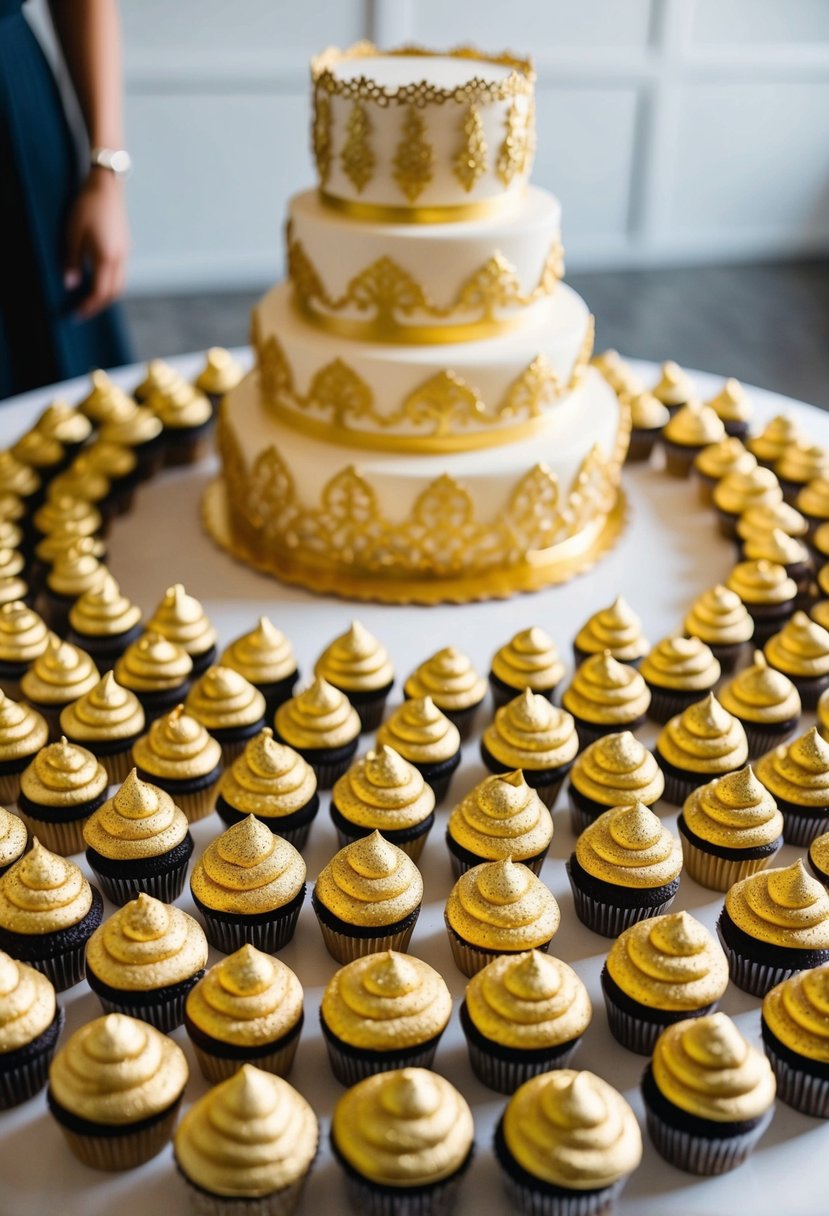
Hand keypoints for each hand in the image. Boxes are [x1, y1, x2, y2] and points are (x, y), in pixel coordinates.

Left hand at [64, 169, 129, 319]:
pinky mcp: (125, 247)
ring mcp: (125, 253)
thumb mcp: (73, 234)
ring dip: (106, 295)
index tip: (77, 314)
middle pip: (114, 293)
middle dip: (99, 305)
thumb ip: (72, 262)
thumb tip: (71, 284)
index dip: (89, 306)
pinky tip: (98, 280)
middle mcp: (120, 259)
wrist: (107, 186)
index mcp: (107, 257)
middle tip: (83, 310)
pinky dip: (111, 283)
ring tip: (90, 298)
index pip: (100, 292)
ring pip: (120, 284)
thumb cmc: (87, 207)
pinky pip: (121, 273)